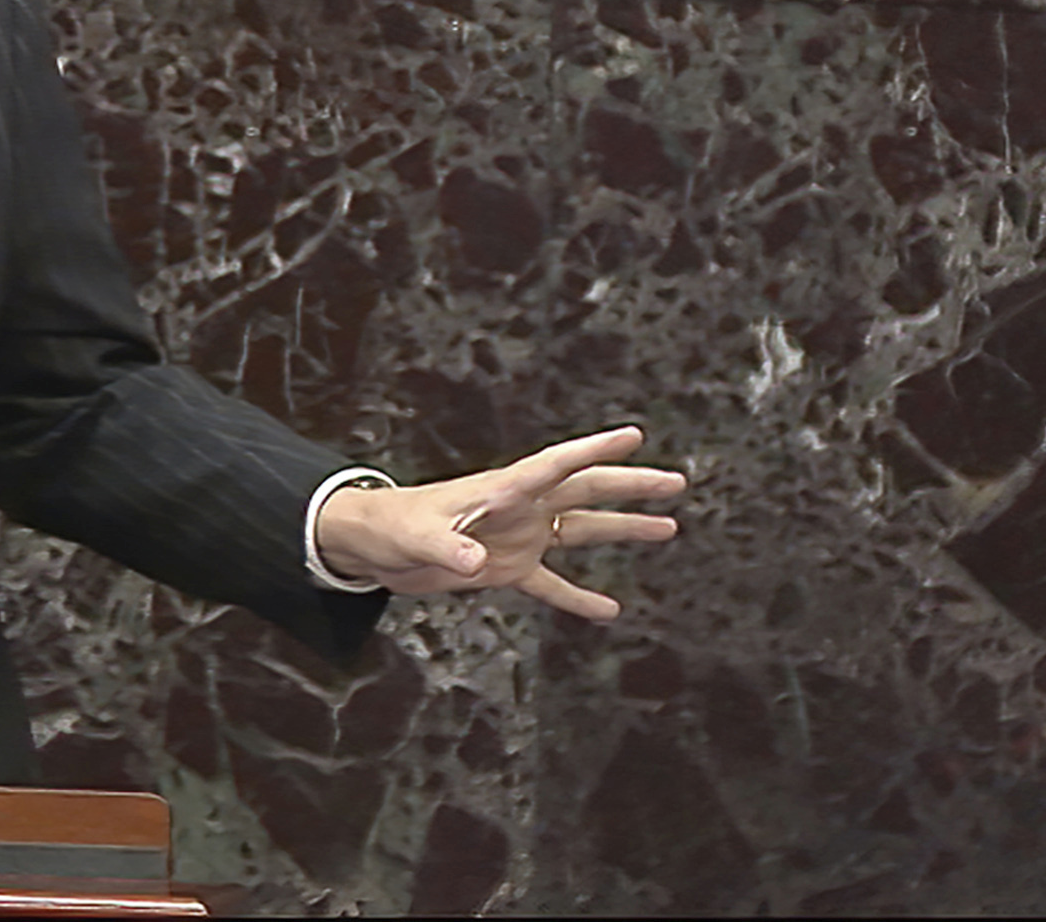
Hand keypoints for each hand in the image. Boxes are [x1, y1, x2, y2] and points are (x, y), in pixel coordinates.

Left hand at [314, 426, 685, 620]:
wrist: (370, 548)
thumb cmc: (388, 527)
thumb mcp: (414, 536)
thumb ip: (446, 547)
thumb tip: (476, 561)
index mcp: (501, 490)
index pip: (556, 464)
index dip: (594, 449)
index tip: (633, 435)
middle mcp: (518, 510)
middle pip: (585, 491)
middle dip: (630, 485)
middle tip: (675, 481)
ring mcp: (516, 538)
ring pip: (580, 529)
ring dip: (621, 528)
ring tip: (667, 528)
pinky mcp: (505, 569)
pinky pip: (550, 584)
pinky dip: (577, 596)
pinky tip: (609, 610)